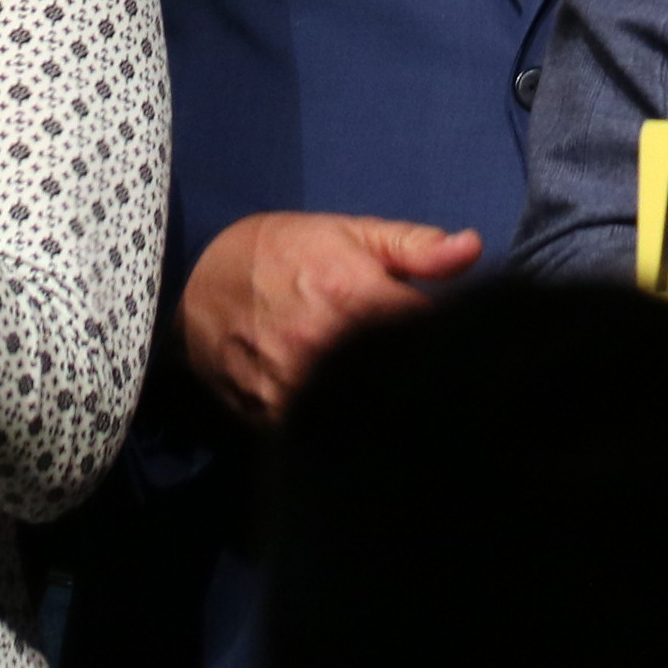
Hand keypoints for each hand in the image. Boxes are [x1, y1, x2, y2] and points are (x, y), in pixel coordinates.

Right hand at [181, 210, 486, 423]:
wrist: (192, 283)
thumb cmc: (284, 251)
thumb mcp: (351, 234)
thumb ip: (416, 247)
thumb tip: (475, 248)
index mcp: (355, 297)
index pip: (427, 335)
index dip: (453, 344)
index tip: (465, 348)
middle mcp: (324, 347)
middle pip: (398, 382)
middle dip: (419, 380)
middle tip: (432, 378)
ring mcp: (292, 387)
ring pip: (359, 416)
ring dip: (381, 408)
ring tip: (392, 397)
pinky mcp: (268, 417)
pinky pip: (317, 434)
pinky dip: (341, 428)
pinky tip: (352, 416)